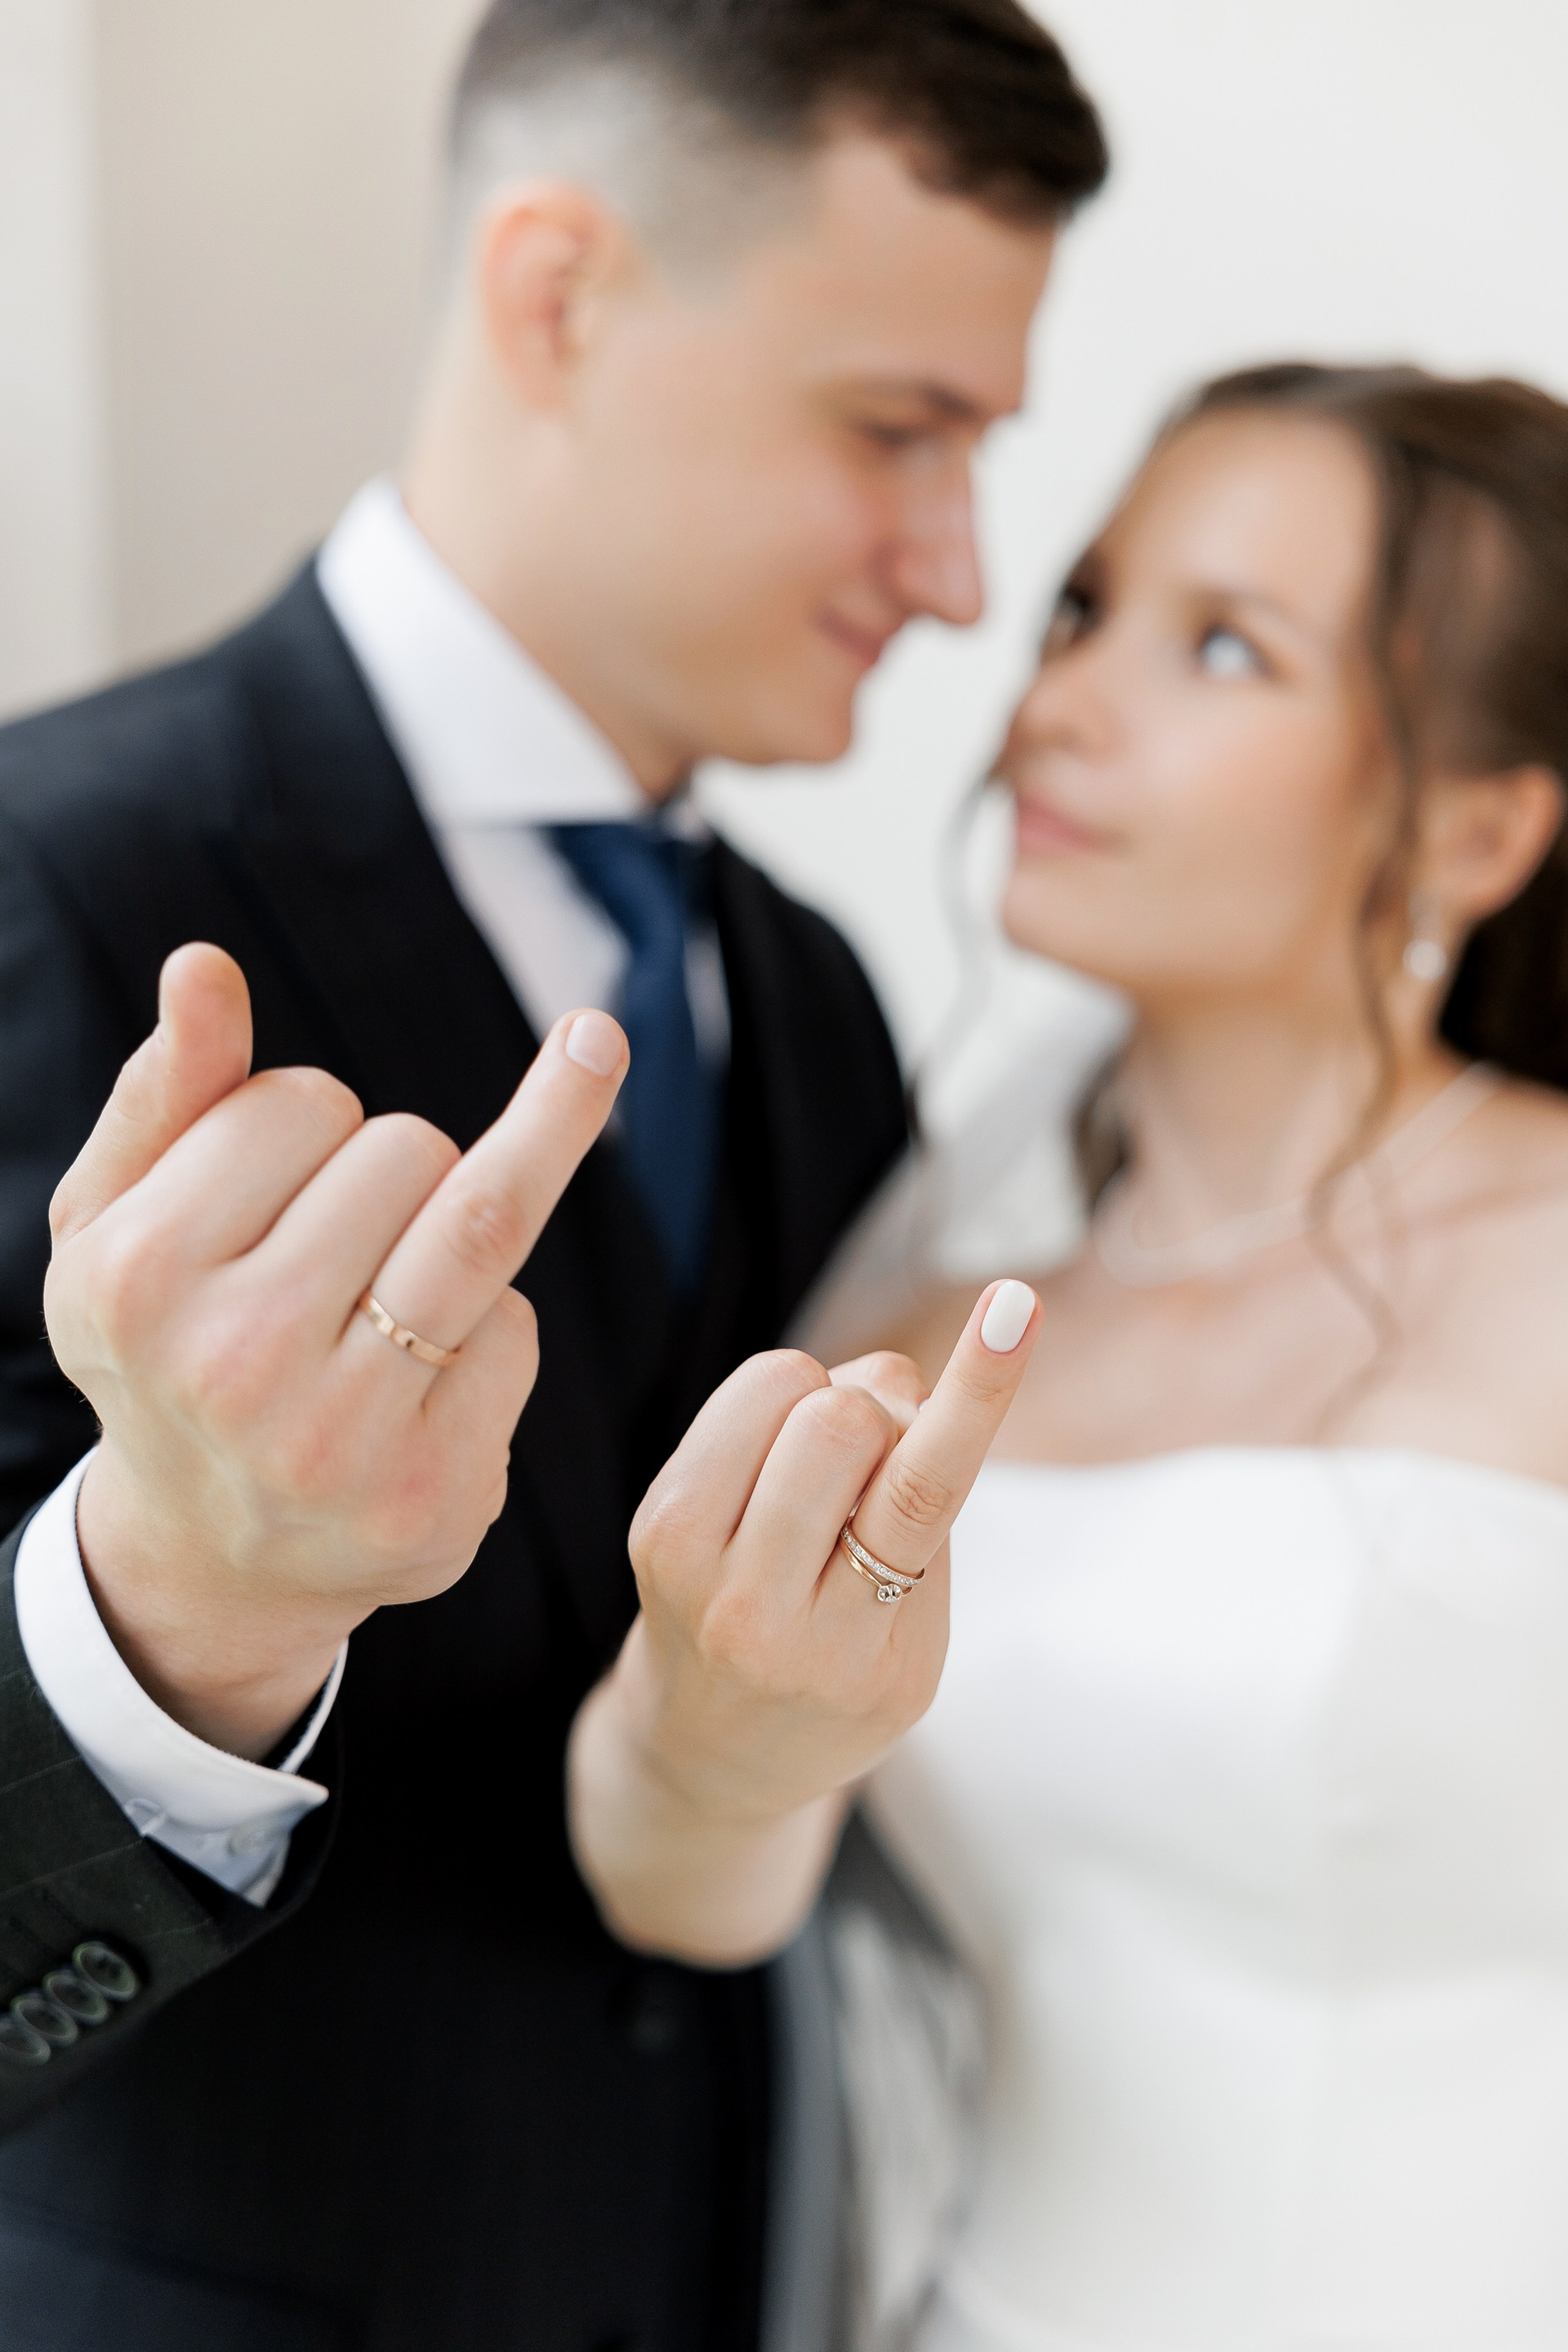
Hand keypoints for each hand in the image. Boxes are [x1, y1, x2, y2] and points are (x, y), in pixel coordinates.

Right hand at [47, 943, 626, 1758]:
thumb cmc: (170, 1348)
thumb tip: (204, 965)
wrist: (211, 1554)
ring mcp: (341, 1437)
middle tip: (332, 1262)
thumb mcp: (120, 1221)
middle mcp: (234, 1362)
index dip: (308, 1128)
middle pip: (409, 1147)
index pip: (307, 1100)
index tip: (271, 1195)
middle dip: (390, 1176)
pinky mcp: (435, 1492)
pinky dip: (490, 1329)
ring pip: (479, 1216)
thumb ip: (167, 1088)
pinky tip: (423, 1388)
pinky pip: (518, 1326)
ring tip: (390, 1289)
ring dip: (453, 1228)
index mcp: (139, 1276)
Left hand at [568, 1279, 1038, 1960]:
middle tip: (879, 1464)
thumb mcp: (913, 1646)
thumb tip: (894, 1386)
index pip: (922, 1496)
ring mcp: (698, 1571)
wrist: (710, 1757)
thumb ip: (921, 1521)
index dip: (976, 1392)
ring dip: (827, 1402)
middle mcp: (770, 1616)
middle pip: (842, 1422)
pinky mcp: (655, 1525)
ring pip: (785, 1392)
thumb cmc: (837, 1682)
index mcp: (863, 1655)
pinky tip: (776, 1472)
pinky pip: (741, 1396)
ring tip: (822, 1473)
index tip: (1014, 1304)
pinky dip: (779, 1406)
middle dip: (882, 1413)